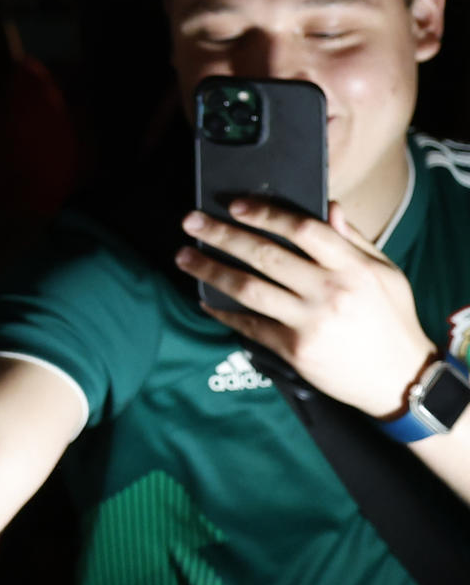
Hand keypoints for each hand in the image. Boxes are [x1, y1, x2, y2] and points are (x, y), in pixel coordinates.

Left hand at [176, 201, 434, 417]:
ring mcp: (310, 322)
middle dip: (222, 236)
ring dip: (210, 271)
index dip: (266, 214)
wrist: (400, 379)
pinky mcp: (295, 349)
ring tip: (184, 257)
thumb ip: (354, 239)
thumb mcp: (386, 274)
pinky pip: (249, 325)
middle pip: (266, 256)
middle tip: (190, 222)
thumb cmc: (392, 319)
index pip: (304, 229)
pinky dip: (223, 312)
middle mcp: (330, 291)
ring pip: (248, 289)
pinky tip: (205, 300)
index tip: (235, 205)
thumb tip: (329, 205)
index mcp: (354, 268)